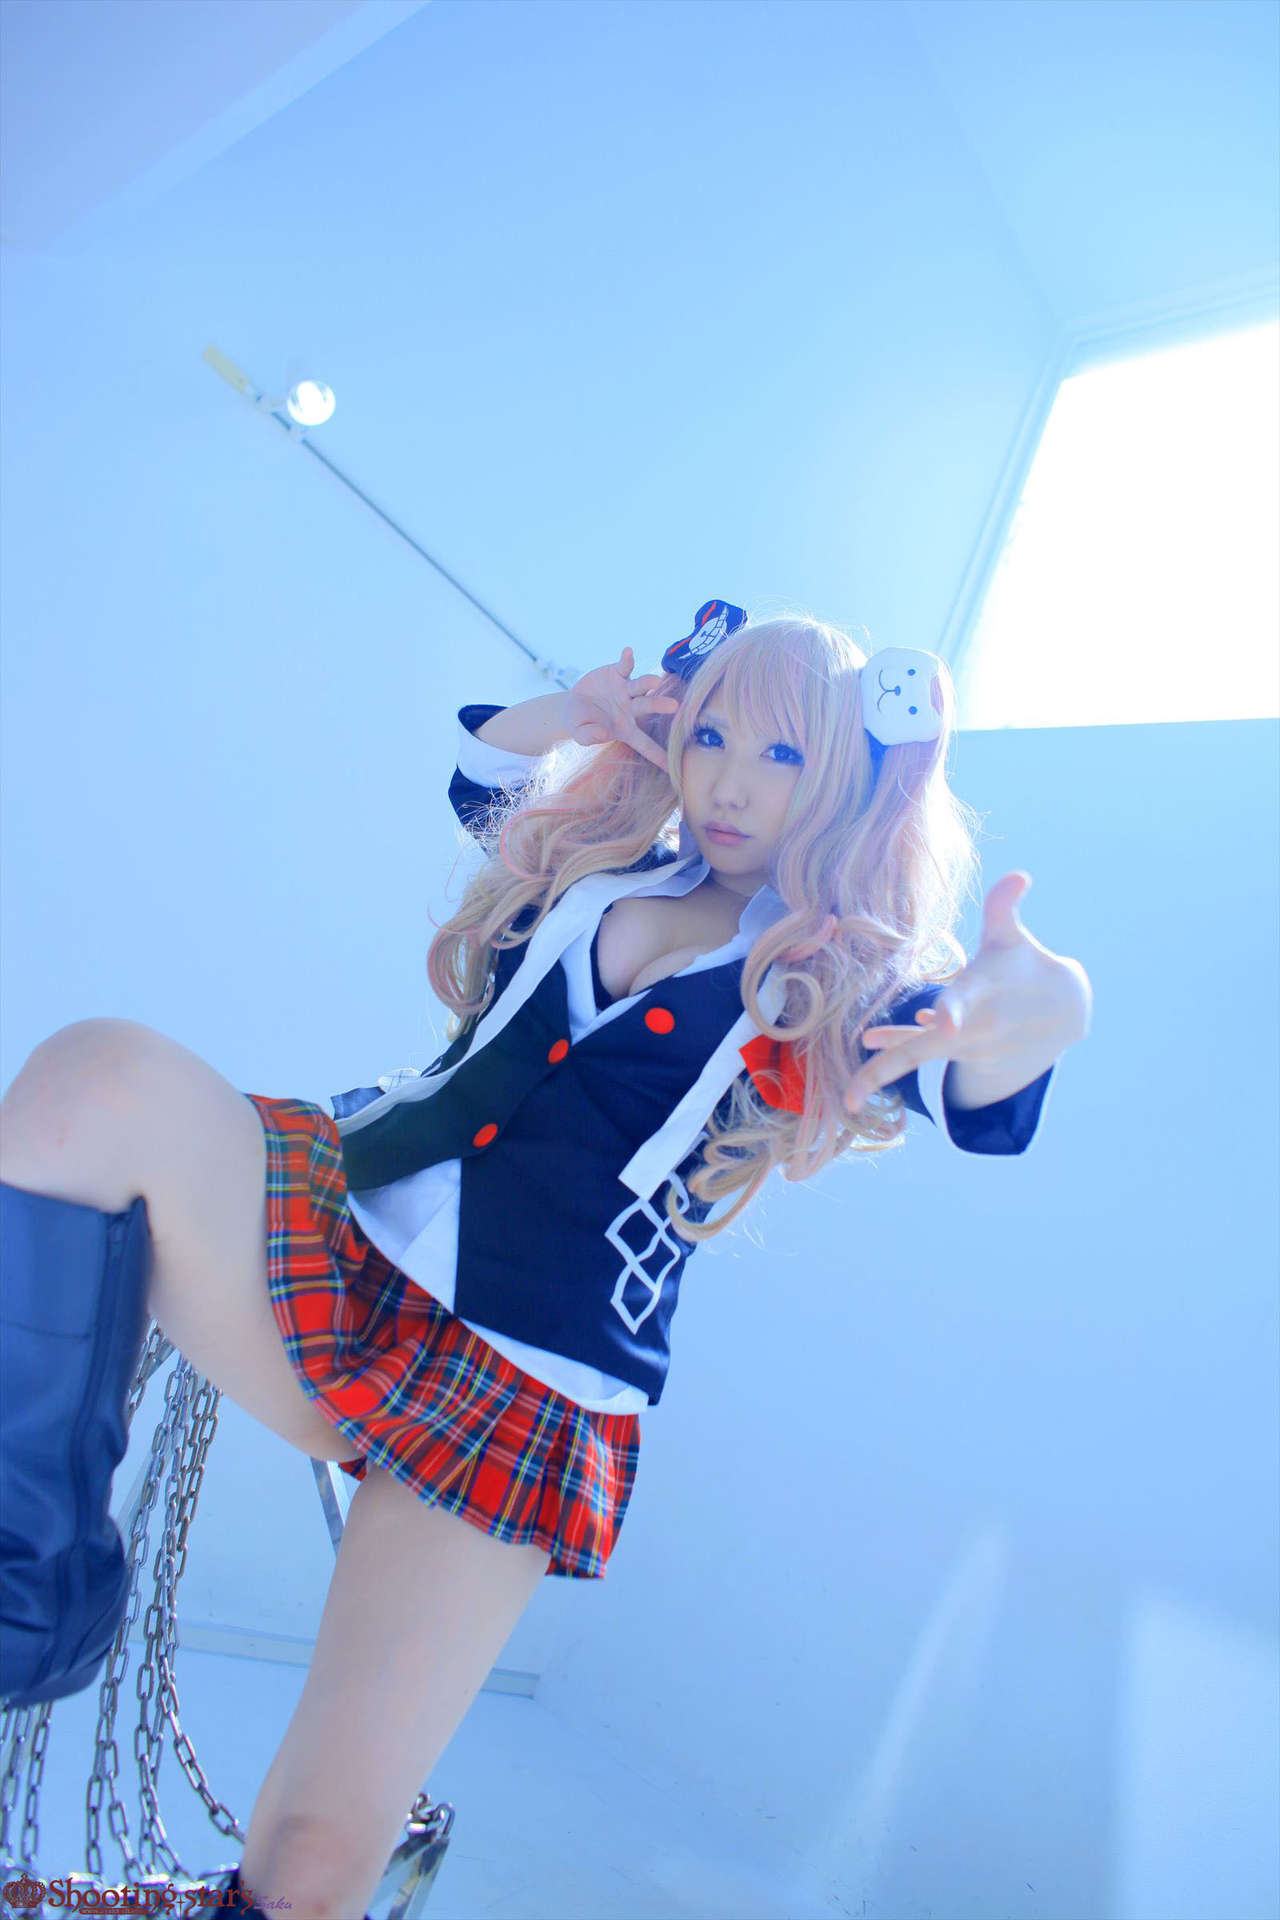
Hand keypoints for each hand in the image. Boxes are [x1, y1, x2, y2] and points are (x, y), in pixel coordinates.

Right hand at [565, 646, 679, 773]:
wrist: (573, 705)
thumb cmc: (581, 725)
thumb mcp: (580, 735)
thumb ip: (589, 737)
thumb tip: (603, 734)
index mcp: (626, 729)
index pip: (644, 744)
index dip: (657, 754)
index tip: (674, 766)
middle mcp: (631, 709)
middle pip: (647, 707)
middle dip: (660, 705)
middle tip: (674, 706)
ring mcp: (626, 690)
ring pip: (640, 686)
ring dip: (647, 682)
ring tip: (655, 681)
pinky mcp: (618, 673)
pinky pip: (624, 666)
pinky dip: (626, 659)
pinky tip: (628, 651)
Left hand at [842, 872, 1092, 1113]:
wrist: (1062, 1013)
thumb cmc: (1027, 966)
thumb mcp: (1013, 938)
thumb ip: (1003, 909)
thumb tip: (1019, 874)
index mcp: (981, 994)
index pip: (960, 1003)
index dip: (948, 1012)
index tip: (938, 1022)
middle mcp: (969, 1026)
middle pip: (923, 1049)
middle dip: (889, 1066)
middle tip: (853, 1096)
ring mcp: (962, 1043)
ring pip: (917, 1052)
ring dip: (886, 1053)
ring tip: (858, 1056)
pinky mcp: (958, 1049)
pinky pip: (923, 1050)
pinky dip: (902, 1044)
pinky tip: (876, 1041)